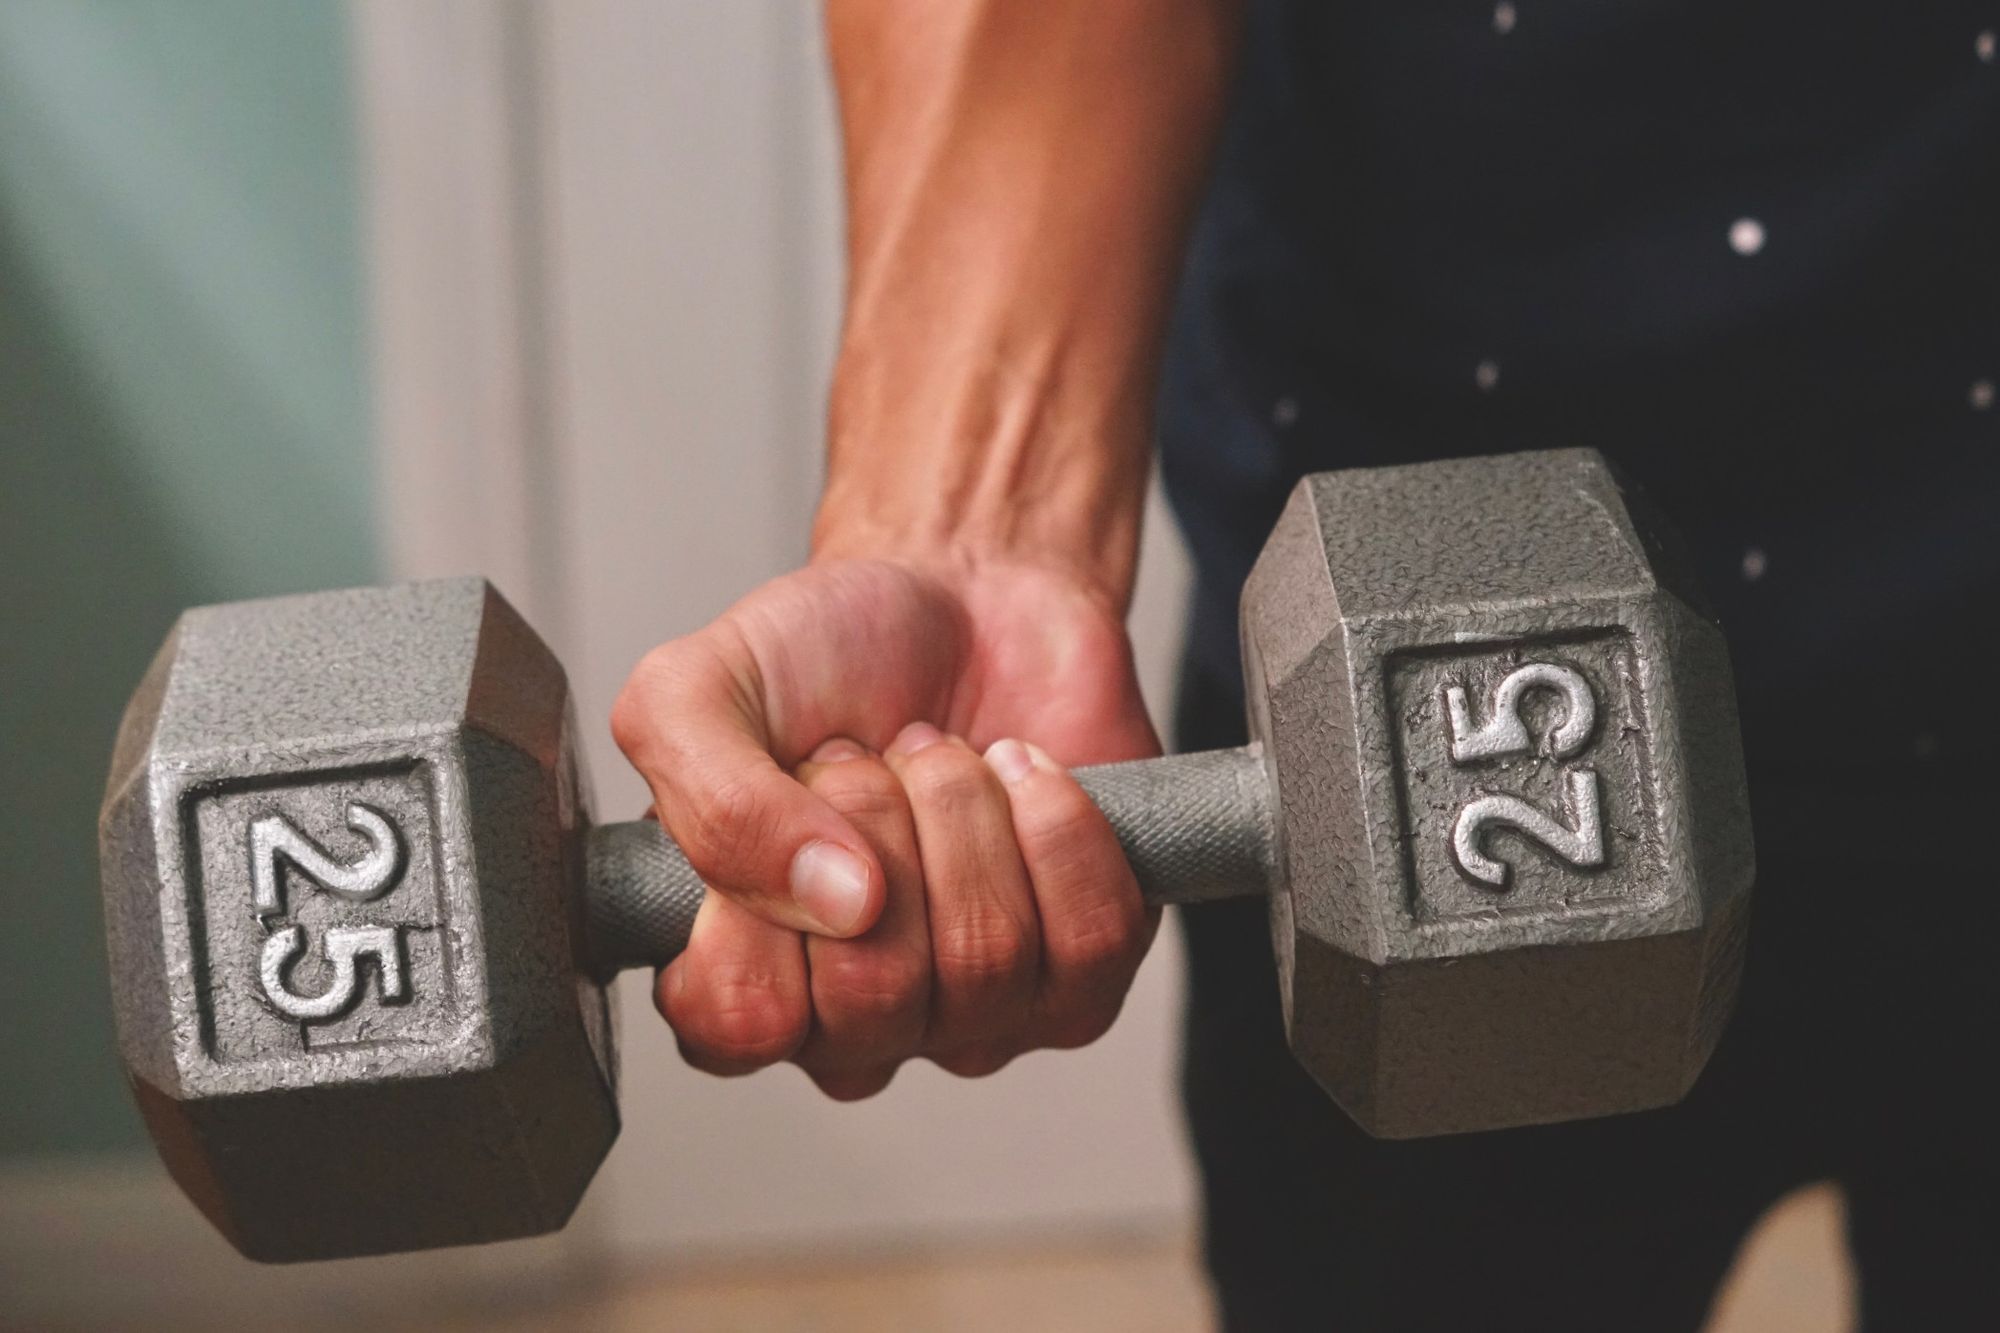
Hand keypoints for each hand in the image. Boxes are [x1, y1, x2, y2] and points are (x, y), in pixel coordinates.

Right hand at [611, 552, 1160, 1096]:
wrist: (965, 595)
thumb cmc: (824, 655)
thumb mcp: (699, 688)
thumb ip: (711, 803)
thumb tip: (837, 902)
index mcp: (739, 975)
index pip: (742, 1024)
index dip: (761, 903)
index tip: (782, 797)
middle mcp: (852, 1020)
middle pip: (874, 992)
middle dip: (875, 822)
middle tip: (867, 761)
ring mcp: (972, 1011)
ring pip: (985, 960)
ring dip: (963, 809)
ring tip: (941, 759)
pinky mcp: (1081, 971)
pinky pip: (1091, 944)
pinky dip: (1059, 826)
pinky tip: (1022, 778)